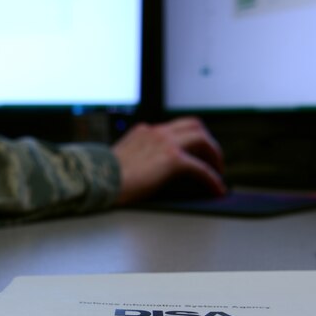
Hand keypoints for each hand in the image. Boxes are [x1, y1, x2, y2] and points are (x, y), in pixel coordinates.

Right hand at [110, 116, 225, 204]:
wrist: (97, 180)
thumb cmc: (102, 177)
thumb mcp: (120, 160)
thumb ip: (135, 159)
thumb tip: (143, 173)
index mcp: (144, 132)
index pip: (174, 128)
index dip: (188, 140)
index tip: (193, 153)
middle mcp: (157, 132)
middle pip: (194, 126)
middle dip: (207, 142)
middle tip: (212, 160)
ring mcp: (166, 143)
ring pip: (202, 140)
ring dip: (214, 156)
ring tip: (218, 172)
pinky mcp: (173, 159)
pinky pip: (201, 168)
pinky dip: (212, 178)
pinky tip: (216, 189)